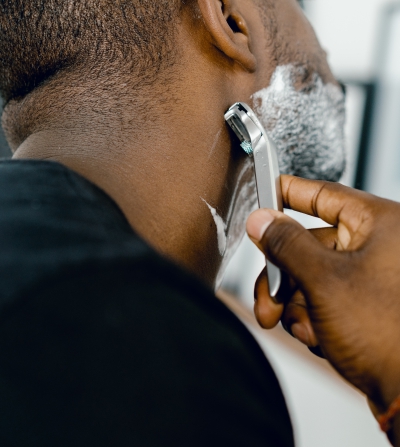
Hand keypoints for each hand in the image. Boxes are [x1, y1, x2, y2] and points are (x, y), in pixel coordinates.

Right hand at [246, 175, 399, 413]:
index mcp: (380, 226)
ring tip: (301, 326)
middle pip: (308, 244)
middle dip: (281, 276)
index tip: (268, 191)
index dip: (290, 192)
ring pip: (309, 275)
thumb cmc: (389, 337)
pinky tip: (317, 335)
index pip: (324, 195)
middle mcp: (377, 247)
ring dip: (293, 302)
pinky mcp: (362, 303)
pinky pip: (320, 297)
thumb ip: (287, 244)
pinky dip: (309, 316)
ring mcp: (369, 277)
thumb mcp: (324, 280)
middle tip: (265, 296)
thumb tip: (262, 220)